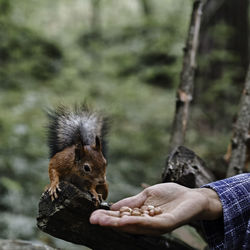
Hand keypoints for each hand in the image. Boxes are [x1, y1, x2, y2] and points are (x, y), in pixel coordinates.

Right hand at [90, 183, 221, 234]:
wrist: (192, 196)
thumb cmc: (170, 196)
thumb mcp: (147, 196)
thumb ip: (132, 201)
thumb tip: (113, 207)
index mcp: (141, 216)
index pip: (121, 218)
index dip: (107, 217)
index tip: (93, 215)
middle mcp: (146, 224)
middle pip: (124, 225)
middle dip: (108, 222)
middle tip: (92, 220)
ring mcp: (156, 225)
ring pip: (134, 227)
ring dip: (117, 224)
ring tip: (102, 222)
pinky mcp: (166, 224)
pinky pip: (149, 225)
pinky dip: (136, 223)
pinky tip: (124, 220)